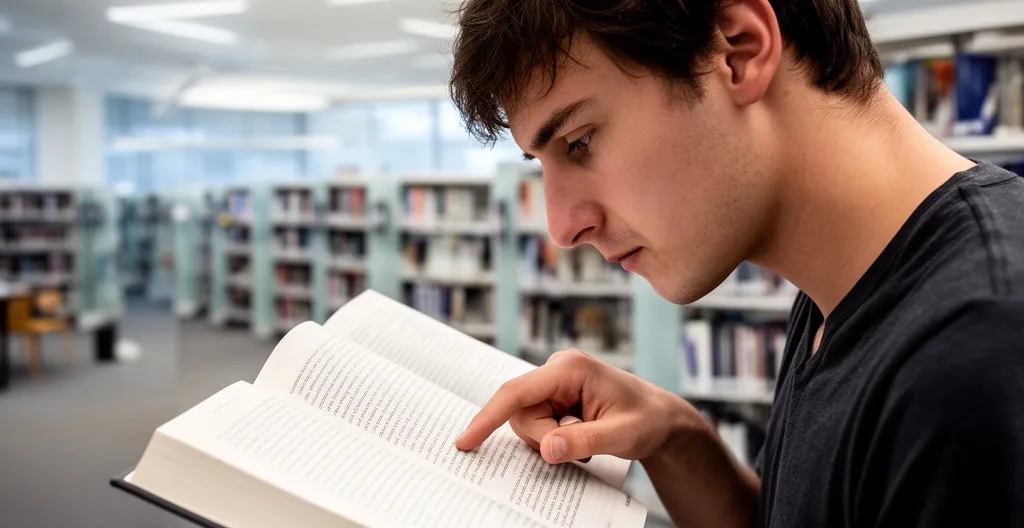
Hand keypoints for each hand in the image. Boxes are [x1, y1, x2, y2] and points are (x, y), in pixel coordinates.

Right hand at [455, 349, 711, 463]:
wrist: (662, 419)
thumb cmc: (647, 421)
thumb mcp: (621, 436)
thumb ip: (582, 440)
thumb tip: (547, 448)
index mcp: (570, 369)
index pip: (516, 393)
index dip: (487, 418)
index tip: (465, 441)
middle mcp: (557, 370)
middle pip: (519, 413)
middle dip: (543, 437)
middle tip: (580, 446)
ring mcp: (555, 383)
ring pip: (526, 421)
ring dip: (550, 439)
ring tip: (586, 439)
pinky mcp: (556, 395)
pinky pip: (536, 423)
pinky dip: (554, 437)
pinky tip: (580, 436)